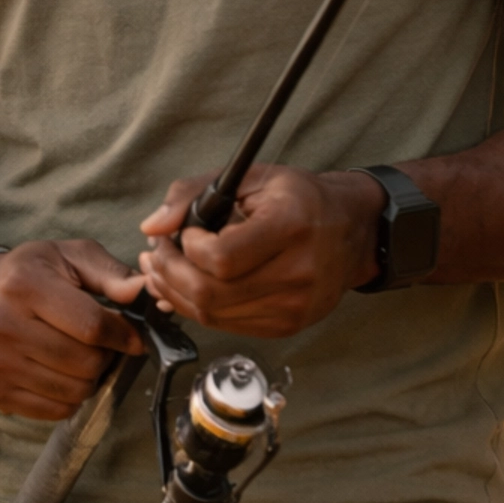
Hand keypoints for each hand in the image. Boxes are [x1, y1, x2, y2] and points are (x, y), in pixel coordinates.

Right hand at [0, 240, 145, 419]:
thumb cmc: (31, 276)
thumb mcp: (69, 257)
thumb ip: (110, 273)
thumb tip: (142, 290)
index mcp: (23, 285)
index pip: (91, 325)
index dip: (123, 335)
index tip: (132, 338)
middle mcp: (1, 324)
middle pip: (85, 363)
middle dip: (105, 356)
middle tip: (100, 345)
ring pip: (74, 391)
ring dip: (89, 378)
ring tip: (79, 356)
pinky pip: (56, 410)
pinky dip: (70, 396)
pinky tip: (60, 372)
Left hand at [136, 163, 380, 338]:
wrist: (351, 230)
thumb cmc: (298, 199)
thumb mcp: (249, 176)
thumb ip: (192, 193)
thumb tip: (152, 227)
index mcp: (290, 227)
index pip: (222, 258)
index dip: (189, 249)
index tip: (184, 234)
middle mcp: (297, 273)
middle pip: (211, 294)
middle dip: (169, 274)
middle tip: (155, 254)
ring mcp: (294, 306)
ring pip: (213, 315)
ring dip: (175, 293)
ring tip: (162, 269)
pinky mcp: (287, 325)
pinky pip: (226, 325)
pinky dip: (197, 308)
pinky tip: (185, 288)